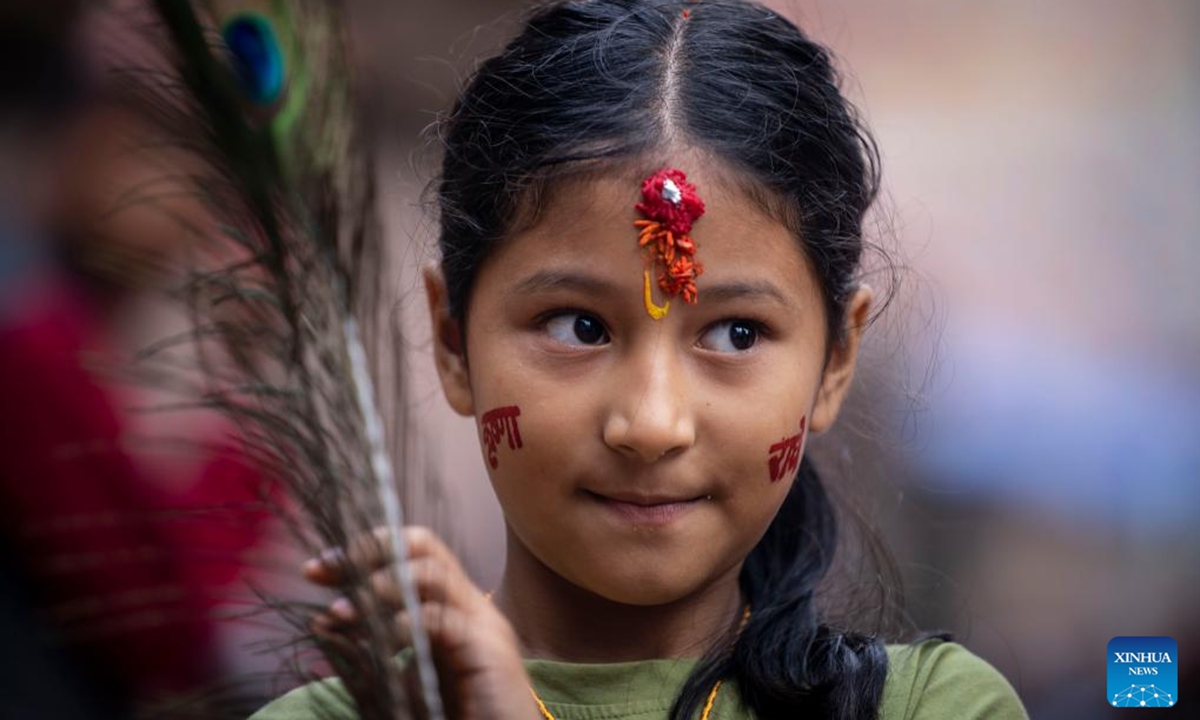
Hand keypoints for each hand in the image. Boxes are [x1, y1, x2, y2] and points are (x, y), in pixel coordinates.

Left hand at [304, 526, 539, 719]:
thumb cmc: (456, 716)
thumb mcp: (403, 675)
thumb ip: (371, 644)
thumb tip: (324, 620)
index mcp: (451, 607)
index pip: (409, 554)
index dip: (362, 553)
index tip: (316, 570)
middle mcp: (469, 606)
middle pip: (422, 547)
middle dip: (366, 552)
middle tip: (321, 571)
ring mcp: (483, 624)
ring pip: (433, 573)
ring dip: (380, 586)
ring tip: (344, 612)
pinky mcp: (488, 652)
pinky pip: (443, 620)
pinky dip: (406, 623)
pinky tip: (382, 642)